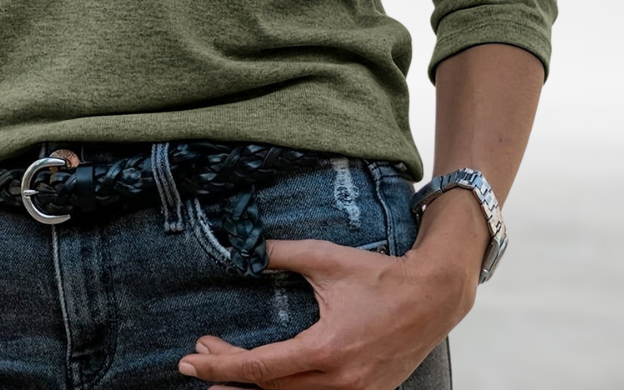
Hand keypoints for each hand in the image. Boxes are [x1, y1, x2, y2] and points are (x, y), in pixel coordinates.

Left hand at [176, 236, 475, 389]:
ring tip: (223, 381)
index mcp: (326, 349)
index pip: (260, 367)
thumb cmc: (380, 277)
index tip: (191, 360)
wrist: (432, 297)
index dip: (220, 364)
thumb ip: (284, 253)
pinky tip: (270, 384)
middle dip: (228, 377)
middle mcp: (339, 381)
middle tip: (199, 361)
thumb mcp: (327, 258)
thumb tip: (249, 247)